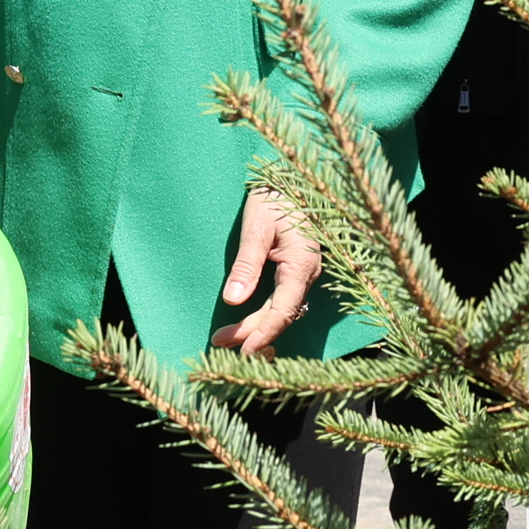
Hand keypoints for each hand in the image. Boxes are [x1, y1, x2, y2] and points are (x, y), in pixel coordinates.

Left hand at [213, 187, 319, 354]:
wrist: (291, 176)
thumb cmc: (275, 196)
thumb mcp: (256, 227)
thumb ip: (246, 264)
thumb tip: (234, 300)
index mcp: (302, 264)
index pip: (283, 311)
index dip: (263, 334)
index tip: (243, 352)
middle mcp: (309, 273)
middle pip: (281, 314)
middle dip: (252, 332)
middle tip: (219, 342)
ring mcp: (306, 272)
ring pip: (283, 309)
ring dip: (257, 325)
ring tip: (226, 337)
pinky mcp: (298, 268)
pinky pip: (284, 299)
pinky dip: (266, 313)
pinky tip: (249, 320)